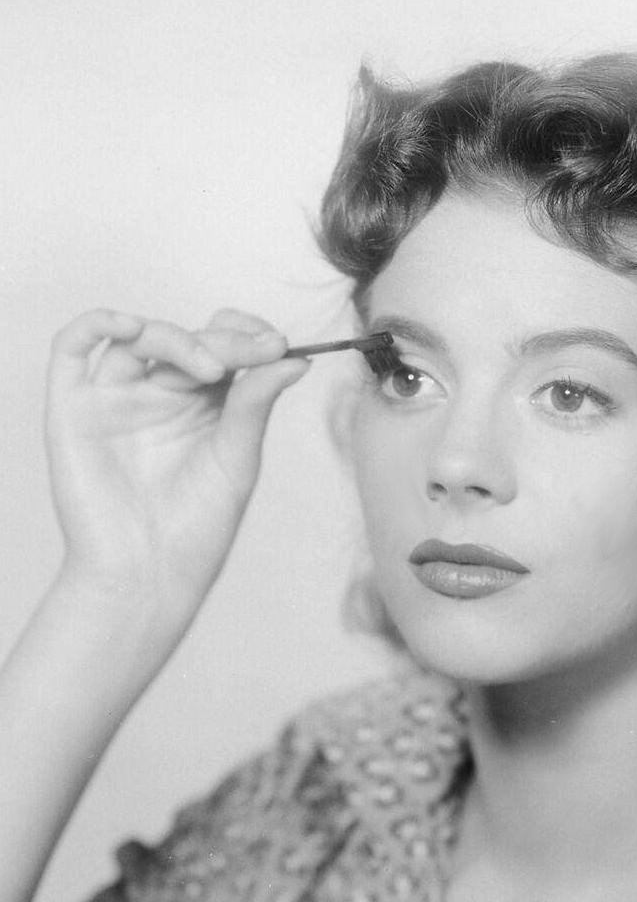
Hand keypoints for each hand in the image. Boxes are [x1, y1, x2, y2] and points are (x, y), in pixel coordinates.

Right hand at [46, 309, 309, 628]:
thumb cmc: (196, 530)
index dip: (248, 333)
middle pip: (187, 338)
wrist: (149, 577)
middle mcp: (158, 394)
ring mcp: (114, 398)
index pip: (222, 342)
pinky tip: (130, 326)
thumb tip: (298, 357)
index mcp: (203, 403)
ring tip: (211, 369)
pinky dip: (96, 324)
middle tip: (258, 351)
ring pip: (137, 337)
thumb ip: (256, 402)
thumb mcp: (238, 458)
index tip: (278, 344)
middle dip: (226, 341)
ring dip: (177, 337)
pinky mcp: (73, 409)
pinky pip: (71, 348)